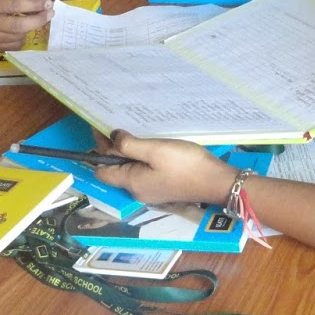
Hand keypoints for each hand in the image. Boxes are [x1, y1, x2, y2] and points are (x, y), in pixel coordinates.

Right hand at [0, 0, 54, 52]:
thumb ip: (10, 1)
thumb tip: (40, 4)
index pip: (15, 5)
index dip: (34, 4)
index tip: (49, 3)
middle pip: (19, 25)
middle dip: (38, 20)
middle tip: (50, 14)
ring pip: (18, 37)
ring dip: (28, 30)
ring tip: (31, 22)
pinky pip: (12, 47)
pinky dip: (20, 39)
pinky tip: (19, 33)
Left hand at [93, 130, 233, 205]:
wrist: (217, 182)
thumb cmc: (185, 165)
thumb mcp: (155, 150)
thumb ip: (129, 145)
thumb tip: (112, 138)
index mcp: (132, 182)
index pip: (101, 170)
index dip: (97, 150)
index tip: (99, 129)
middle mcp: (137, 190)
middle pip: (115, 170)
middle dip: (112, 149)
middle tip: (113, 124)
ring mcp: (151, 190)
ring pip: (130, 169)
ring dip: (127, 152)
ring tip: (130, 131)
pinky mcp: (163, 187)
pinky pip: (143, 171)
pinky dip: (140, 157)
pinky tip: (148, 144)